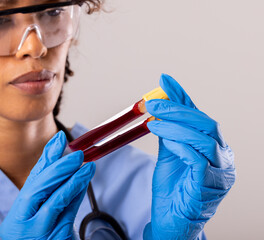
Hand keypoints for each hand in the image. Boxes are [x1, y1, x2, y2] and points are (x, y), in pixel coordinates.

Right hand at [0, 131, 95, 239]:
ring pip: (52, 199)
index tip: (59, 139)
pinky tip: (83, 180)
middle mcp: (20, 225)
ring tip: (86, 164)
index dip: (46, 158)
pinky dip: (74, 193)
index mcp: (16, 218)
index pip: (32, 181)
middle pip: (36, 189)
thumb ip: (54, 192)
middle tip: (76, 153)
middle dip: (57, 167)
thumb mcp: (47, 217)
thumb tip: (67, 162)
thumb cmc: (47, 239)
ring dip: (71, 178)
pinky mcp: (52, 239)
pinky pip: (64, 212)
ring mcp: (35, 234)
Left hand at [143, 74, 235, 239]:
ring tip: (153, 122)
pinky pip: (199, 161)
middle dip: (177, 109)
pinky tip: (166, 140)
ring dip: (176, 126)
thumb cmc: (172, 187)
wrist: (171, 220)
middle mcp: (222, 156)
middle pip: (205, 123)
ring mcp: (219, 172)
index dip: (181, 97)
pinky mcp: (209, 186)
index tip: (164, 80)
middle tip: (153, 103)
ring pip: (204, 139)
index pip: (198, 115)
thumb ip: (167, 131)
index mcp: (212, 146)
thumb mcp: (168, 153)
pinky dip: (181, 146)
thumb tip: (159, 106)